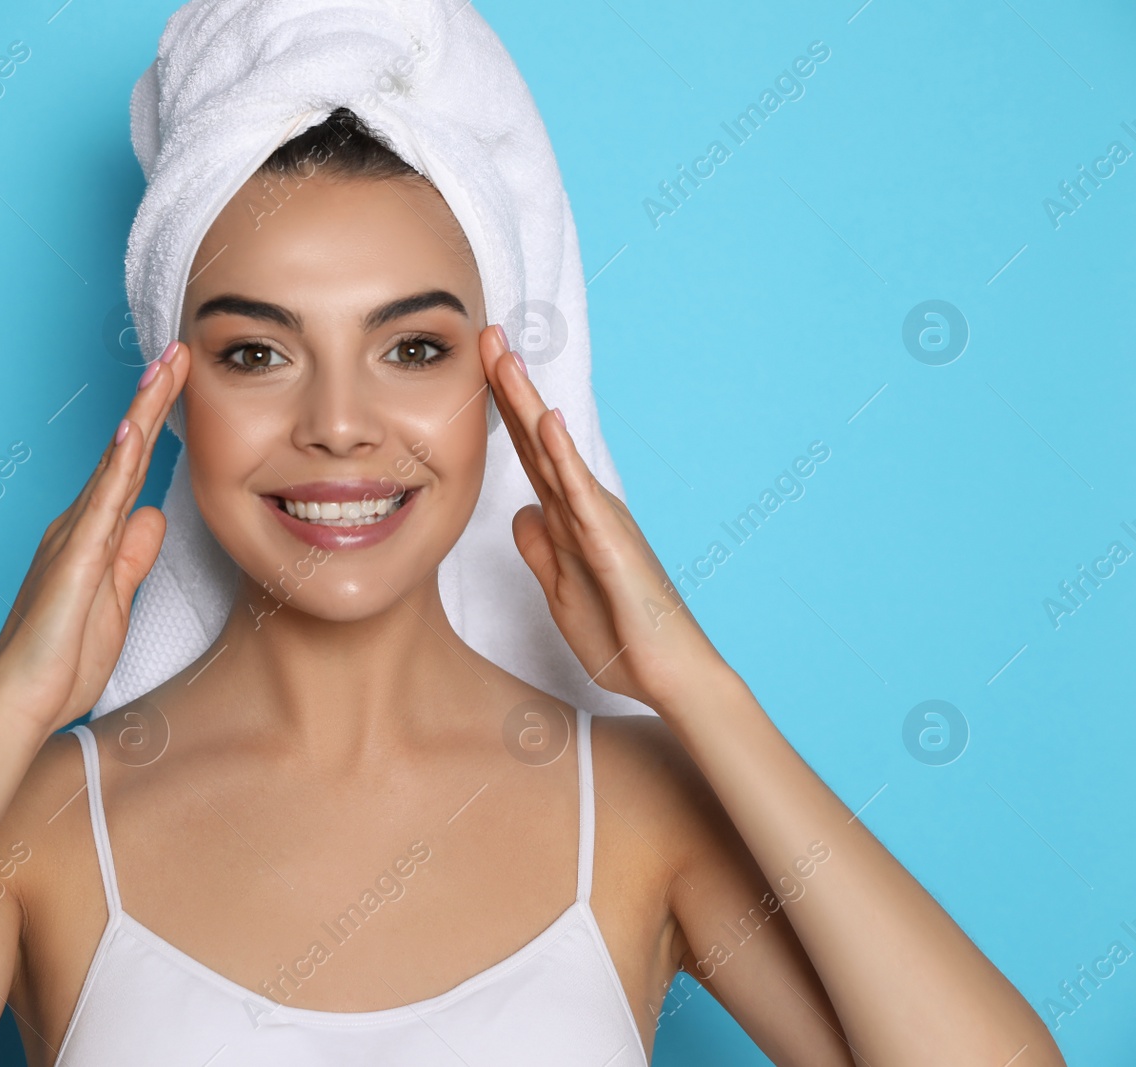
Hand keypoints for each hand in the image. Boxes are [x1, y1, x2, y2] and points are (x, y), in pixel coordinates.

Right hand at [0, 343, 189, 741]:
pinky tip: (132, 430)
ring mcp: (75, 537)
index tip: (179, 384)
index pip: (133, 470)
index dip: (157, 426)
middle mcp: (80, 526)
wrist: (18, 703)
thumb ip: (133, 558)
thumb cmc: (60, 660)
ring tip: (165, 367)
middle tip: (178, 352)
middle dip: (154, 400)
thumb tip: (152, 517)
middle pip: (127, 452)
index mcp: (92, 537)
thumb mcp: (116, 603)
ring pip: (117, 463)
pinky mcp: (74, 559)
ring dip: (143, 412)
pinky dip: (117, 463)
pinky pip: (101, 502)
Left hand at [479, 326, 730, 714]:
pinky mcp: (608, 543)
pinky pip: (580, 493)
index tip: (479, 366)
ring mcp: (598, 520)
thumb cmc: (620, 634)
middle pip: (537, 437)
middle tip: (486, 332)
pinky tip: (548, 423)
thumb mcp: (560, 588)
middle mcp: (584, 507)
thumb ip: (542, 548)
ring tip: (504, 356)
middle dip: (510, 385)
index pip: (528, 454)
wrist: (667, 673)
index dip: (502, 411)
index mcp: (570, 517)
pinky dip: (564, 457)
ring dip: (527, 403)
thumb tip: (522, 513)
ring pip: (554, 451)